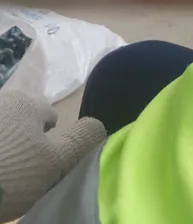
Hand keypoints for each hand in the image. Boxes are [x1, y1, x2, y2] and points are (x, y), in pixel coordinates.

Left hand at [0, 91, 105, 221]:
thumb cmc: (10, 172)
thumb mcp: (55, 161)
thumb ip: (81, 140)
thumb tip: (99, 125)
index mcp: (26, 102)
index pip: (50, 119)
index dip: (50, 145)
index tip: (42, 169)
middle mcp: (2, 100)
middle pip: (23, 124)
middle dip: (24, 144)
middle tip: (20, 175)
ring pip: (2, 132)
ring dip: (4, 148)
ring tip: (1, 177)